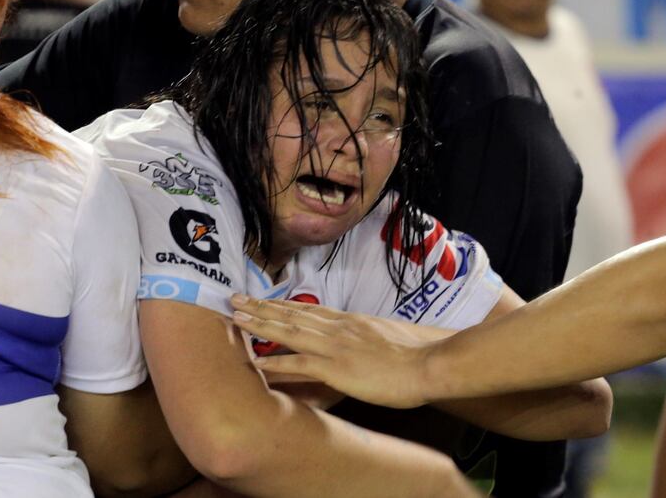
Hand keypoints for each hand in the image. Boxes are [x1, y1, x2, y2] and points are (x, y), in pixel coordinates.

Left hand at [230, 294, 433, 408]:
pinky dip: (276, 361)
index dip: (281, 304)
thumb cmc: (416, 354)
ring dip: (260, 325)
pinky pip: (299, 364)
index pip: (308, 309)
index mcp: (350, 321)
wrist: (430, 363)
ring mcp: (335, 347)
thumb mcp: (386, 337)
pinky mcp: (336, 368)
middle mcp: (338, 328)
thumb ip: (367, 337)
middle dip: (261, 307)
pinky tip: (256, 362)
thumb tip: (360, 340)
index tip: (261, 298)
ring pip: (289, 332)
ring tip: (236, 319)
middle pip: (291, 314)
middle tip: (234, 299)